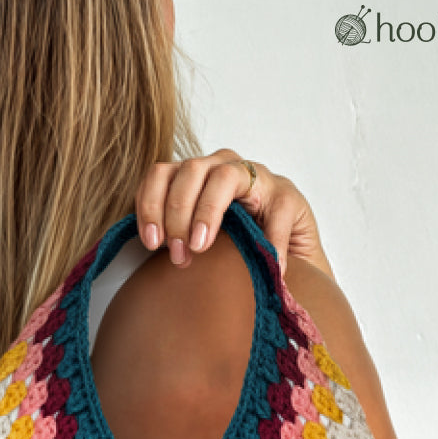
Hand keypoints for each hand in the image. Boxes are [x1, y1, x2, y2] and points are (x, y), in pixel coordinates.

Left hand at [133, 148, 334, 279]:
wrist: (290, 269)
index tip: (151, 242)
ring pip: (224, 175)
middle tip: (179, 253)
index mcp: (196, 179)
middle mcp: (224, 169)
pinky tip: (262, 264)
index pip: (161, 174)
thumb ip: (175, 242)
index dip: (150, 204)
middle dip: (177, 213)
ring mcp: (259, 178)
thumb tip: (146, 254)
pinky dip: (267, 238)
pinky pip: (275, 210)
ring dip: (207, 212)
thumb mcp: (200, 247)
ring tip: (202, 247)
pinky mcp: (289, 196)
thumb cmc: (238, 256)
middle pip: (189, 170)